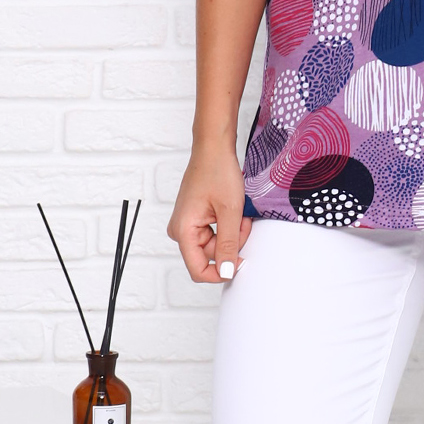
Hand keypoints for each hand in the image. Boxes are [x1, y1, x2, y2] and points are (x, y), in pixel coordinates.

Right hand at [167, 145, 252, 283]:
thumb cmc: (218, 173)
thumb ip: (229, 245)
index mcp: (183, 231)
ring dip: (232, 233)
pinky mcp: (195, 220)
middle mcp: (180, 231)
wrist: (214, 150)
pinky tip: (233, 211)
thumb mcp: (230, 212)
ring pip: (216, 245)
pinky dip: (228, 226)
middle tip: (242, 222)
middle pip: (210, 256)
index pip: (198, 270)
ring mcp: (187, 225)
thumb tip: (227, 273)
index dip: (221, 272)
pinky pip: (215, 234)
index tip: (240, 263)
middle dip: (232, 243)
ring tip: (239, 213)